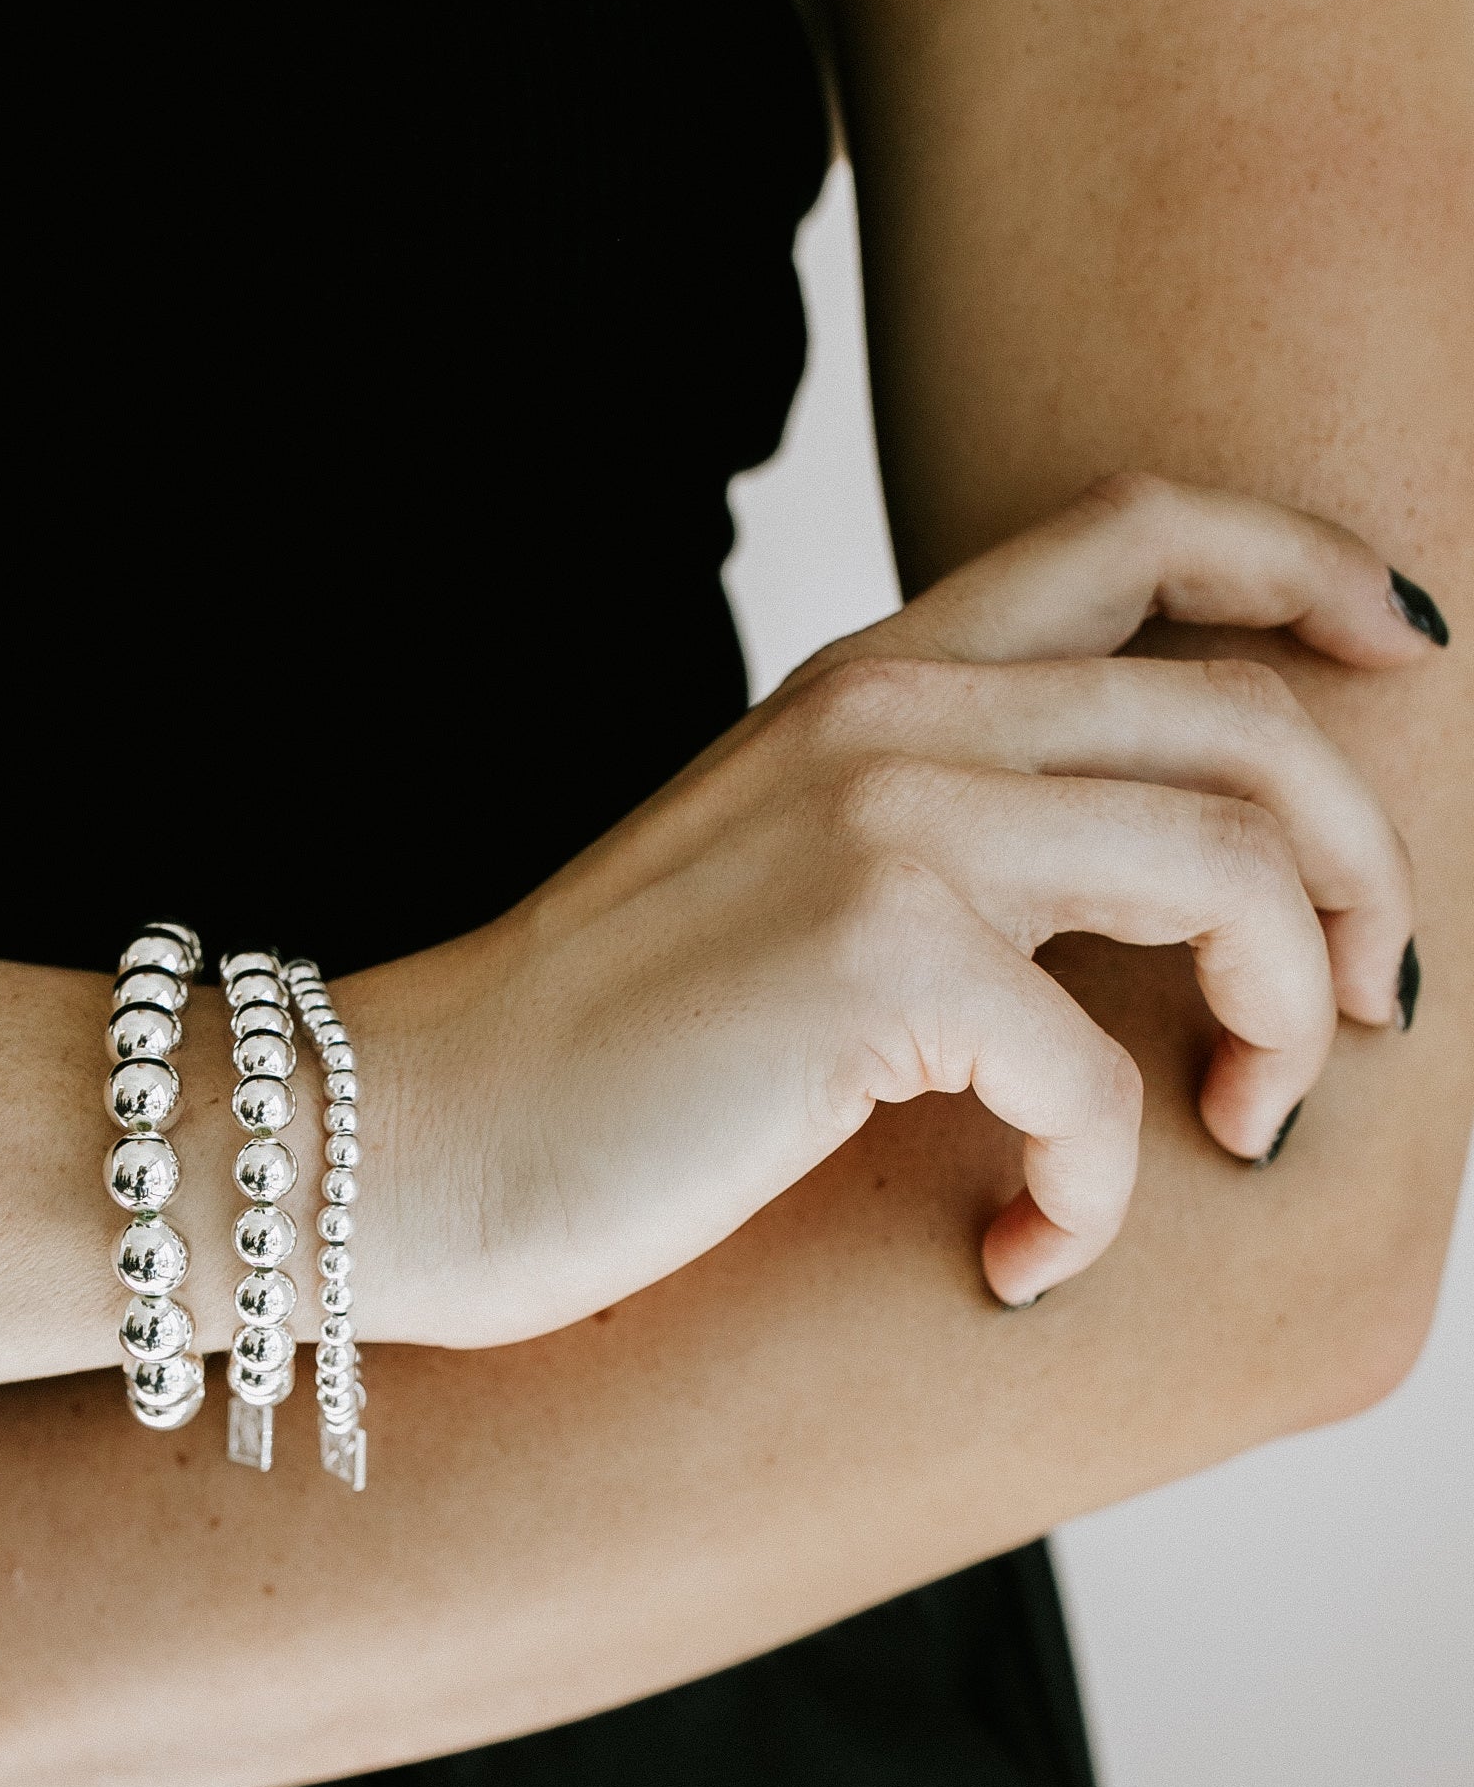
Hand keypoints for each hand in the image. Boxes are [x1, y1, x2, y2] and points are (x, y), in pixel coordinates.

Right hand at [359, 475, 1428, 1341]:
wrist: (413, 1129)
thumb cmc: (595, 1049)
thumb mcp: (779, 881)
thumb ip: (936, 833)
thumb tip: (1133, 906)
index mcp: (877, 678)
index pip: (1138, 529)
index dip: (1308, 569)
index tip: (1407, 653)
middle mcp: (896, 713)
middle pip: (1253, 721)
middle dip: (1363, 868)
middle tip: (1363, 1002)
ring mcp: (886, 820)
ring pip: (1232, 872)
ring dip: (1285, 1023)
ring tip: (1240, 1131)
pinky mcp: (874, 962)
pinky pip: (1100, 1083)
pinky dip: (1103, 1194)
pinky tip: (1028, 1258)